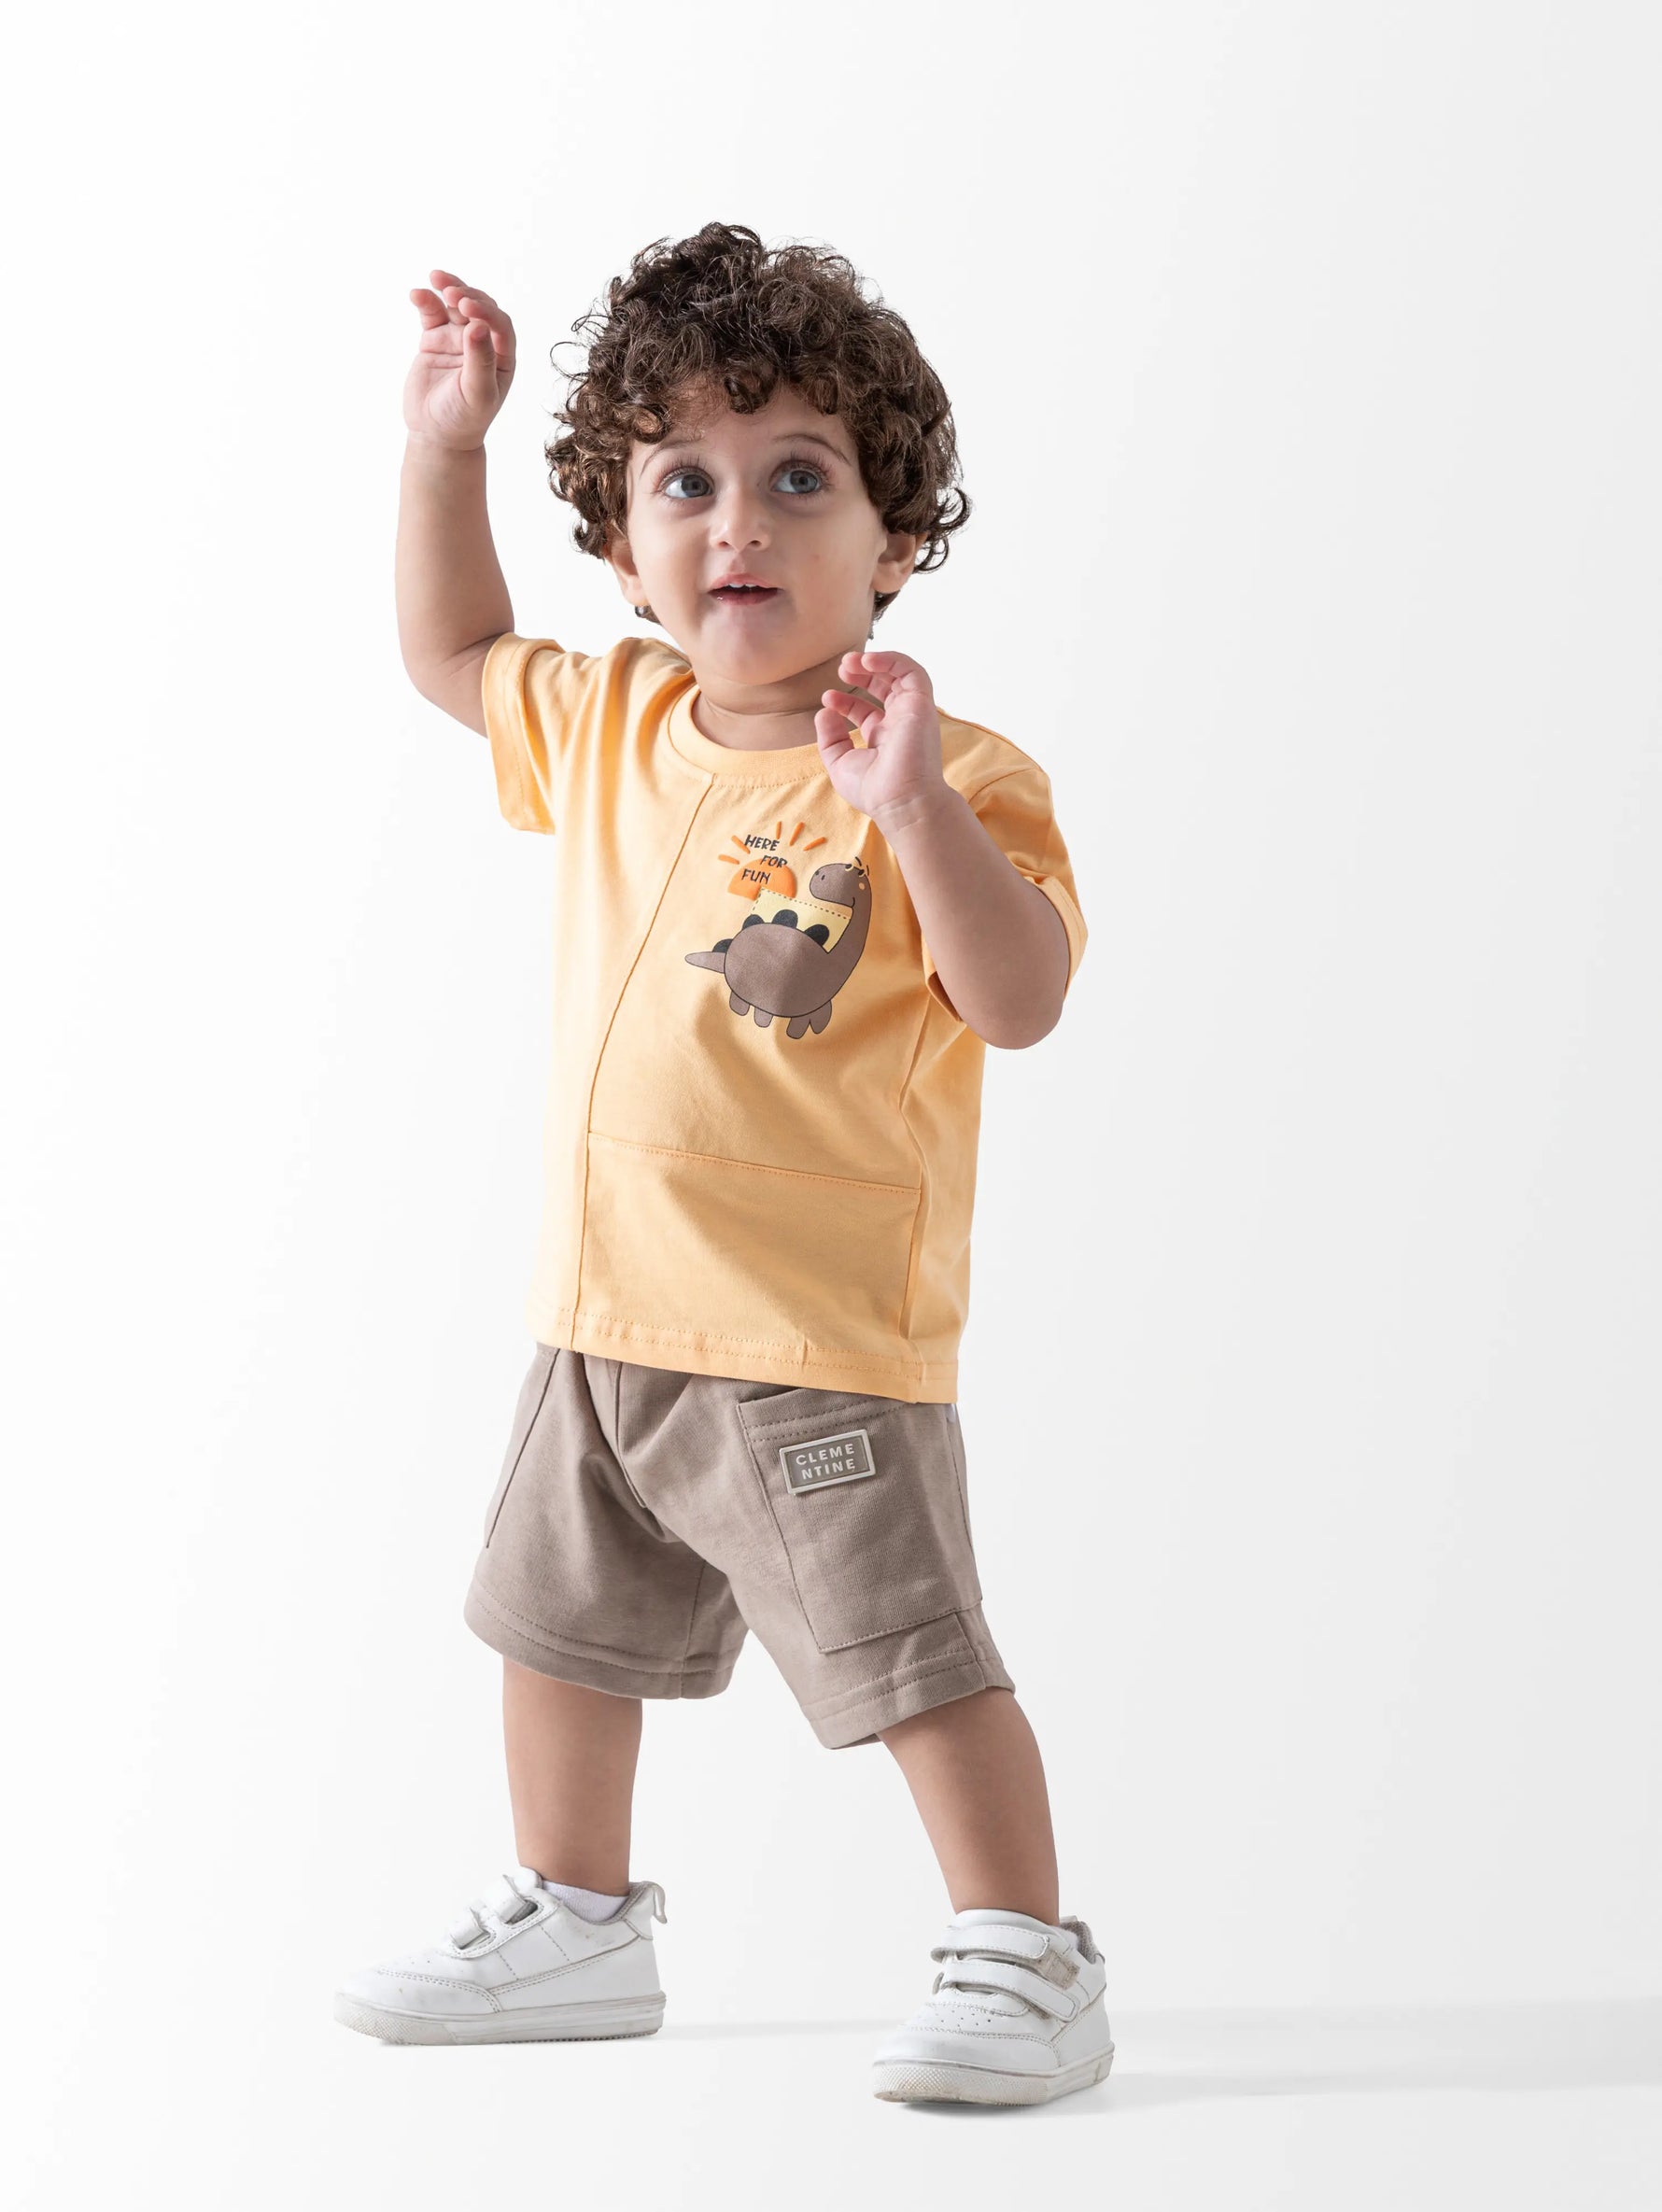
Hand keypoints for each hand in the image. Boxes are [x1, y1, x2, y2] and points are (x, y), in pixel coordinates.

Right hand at [404, 269, 515, 451]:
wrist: (435, 434)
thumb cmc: (463, 419)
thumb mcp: (477, 394)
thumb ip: (480, 361)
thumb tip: (479, 326)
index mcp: (501, 357)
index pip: (499, 325)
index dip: (486, 313)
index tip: (468, 308)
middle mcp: (482, 343)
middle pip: (480, 308)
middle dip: (467, 297)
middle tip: (452, 294)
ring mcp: (458, 339)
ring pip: (456, 305)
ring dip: (449, 288)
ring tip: (436, 279)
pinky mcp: (435, 339)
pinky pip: (432, 313)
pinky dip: (426, 301)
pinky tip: (417, 294)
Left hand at [816, 649, 951, 833]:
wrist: (902, 801)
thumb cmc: (874, 791)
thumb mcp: (840, 764)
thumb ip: (829, 738)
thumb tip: (824, 712)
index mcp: (884, 738)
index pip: (866, 711)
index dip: (846, 700)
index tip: (827, 698)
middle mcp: (900, 723)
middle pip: (884, 687)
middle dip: (862, 673)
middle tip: (841, 667)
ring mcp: (912, 712)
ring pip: (899, 674)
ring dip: (875, 661)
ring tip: (851, 660)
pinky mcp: (922, 704)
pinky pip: (911, 672)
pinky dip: (891, 660)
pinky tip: (868, 660)